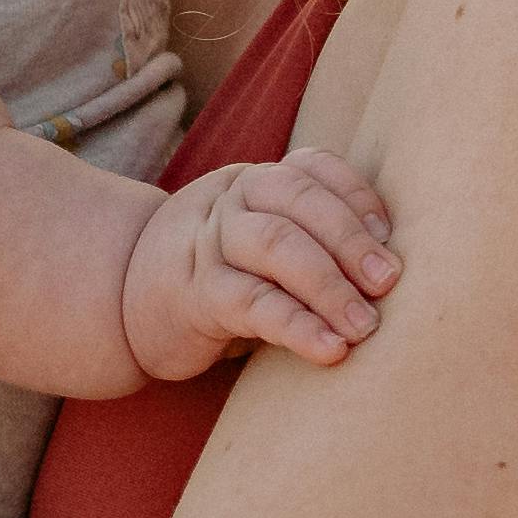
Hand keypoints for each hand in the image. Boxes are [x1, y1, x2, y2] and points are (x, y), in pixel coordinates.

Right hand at [117, 157, 403, 384]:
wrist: (124, 304)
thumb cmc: (218, 276)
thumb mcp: (259, 244)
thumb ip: (310, 241)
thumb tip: (393, 273)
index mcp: (255, 182)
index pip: (313, 168)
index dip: (356, 197)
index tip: (390, 236)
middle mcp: (231, 201)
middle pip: (299, 202)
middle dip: (351, 241)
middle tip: (389, 283)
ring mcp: (208, 245)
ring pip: (277, 246)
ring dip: (331, 286)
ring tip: (366, 327)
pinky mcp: (194, 296)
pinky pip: (253, 303)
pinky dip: (298, 326)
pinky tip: (330, 349)